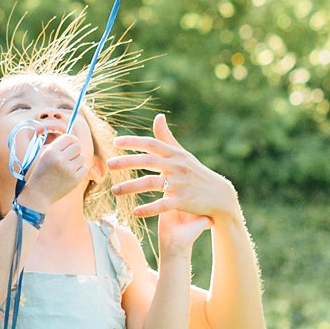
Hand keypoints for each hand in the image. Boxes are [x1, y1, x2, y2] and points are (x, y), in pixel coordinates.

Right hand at [21, 131, 85, 212]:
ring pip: (82, 158)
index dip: (72, 140)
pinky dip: (80, 171)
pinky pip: (85, 168)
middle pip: (77, 147)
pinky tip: (70, 175)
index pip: (69, 138)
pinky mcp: (75, 179)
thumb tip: (75, 140)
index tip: (71, 145)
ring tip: (67, 169)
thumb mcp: (44, 156)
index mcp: (50, 151)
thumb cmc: (41, 173)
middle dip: (74, 152)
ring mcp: (68, 170)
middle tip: (69, 158)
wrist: (38, 195)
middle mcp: (60, 159)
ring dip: (76, 162)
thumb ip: (58, 146)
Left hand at [108, 113, 239, 250]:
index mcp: (175, 154)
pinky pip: (163, 204)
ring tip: (114, 190)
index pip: (152, 144)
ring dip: (130, 186)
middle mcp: (177, 166)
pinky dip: (149, 209)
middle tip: (109, 164)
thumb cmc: (196, 172)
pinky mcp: (183, 201)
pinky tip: (135, 212)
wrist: (220, 195)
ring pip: (151, 183)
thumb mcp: (182, 154)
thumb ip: (166, 137)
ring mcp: (180, 184)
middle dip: (127, 161)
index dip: (134, 142)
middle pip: (148, 161)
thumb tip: (158, 116)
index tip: (115, 142)